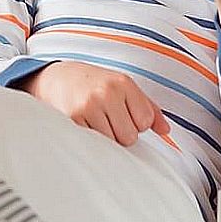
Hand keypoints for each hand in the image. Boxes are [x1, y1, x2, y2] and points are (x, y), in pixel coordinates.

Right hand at [20, 61, 169, 146]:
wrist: (55, 78)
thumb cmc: (93, 84)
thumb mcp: (122, 87)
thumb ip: (148, 108)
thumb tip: (166, 131)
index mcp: (123, 83)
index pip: (145, 121)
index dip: (135, 122)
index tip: (122, 113)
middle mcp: (107, 92)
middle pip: (129, 136)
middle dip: (120, 133)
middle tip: (105, 119)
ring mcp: (88, 106)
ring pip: (112, 143)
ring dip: (104, 138)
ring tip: (93, 121)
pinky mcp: (72, 119)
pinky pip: (93, 144)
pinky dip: (90, 140)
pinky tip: (84, 126)